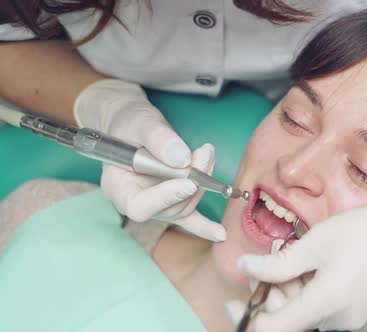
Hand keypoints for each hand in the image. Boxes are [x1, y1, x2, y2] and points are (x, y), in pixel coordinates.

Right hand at [74, 79, 224, 240]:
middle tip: (204, 154)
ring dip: (202, 183)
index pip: (139, 205)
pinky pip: (189, 219)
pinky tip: (221, 234)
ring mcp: (156, 205)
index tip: (188, 181)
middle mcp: (136, 201)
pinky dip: (205, 226)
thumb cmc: (130, 123)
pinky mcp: (173, 201)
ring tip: (207, 154)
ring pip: (184, 206)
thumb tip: (182, 159)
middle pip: (168, 207)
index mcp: (117, 186)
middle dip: (192, 183)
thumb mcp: (140, 121)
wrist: (134, 125)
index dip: (165, 198)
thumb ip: (158, 138)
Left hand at [231, 167, 366, 330]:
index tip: (232, 300)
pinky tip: (313, 270)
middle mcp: (341, 323)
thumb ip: (277, 265)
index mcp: (327, 303)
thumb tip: (245, 269)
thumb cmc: (364, 232)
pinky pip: (325, 313)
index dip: (248, 318)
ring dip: (292, 293)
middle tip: (268, 261)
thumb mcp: (315, 243)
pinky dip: (311, 296)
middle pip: (290, 321)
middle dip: (271, 295)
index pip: (274, 329)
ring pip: (306, 316)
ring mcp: (354, 324)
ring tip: (295, 258)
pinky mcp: (362, 319)